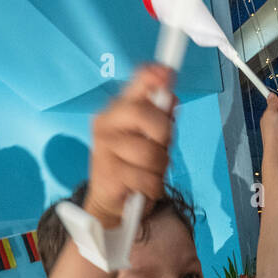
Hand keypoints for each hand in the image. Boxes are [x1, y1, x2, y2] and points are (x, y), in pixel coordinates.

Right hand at [85, 63, 174, 228]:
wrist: (112, 203)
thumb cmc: (133, 165)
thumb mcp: (151, 138)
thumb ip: (162, 117)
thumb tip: (172, 97)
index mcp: (117, 109)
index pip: (137, 84)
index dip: (154, 77)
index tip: (167, 74)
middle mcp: (107, 123)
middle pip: (149, 117)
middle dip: (164, 136)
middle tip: (159, 149)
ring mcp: (105, 148)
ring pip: (152, 153)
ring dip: (159, 169)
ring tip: (149, 172)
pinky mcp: (109, 174)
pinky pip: (148, 178)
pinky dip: (153, 187)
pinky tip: (144, 187)